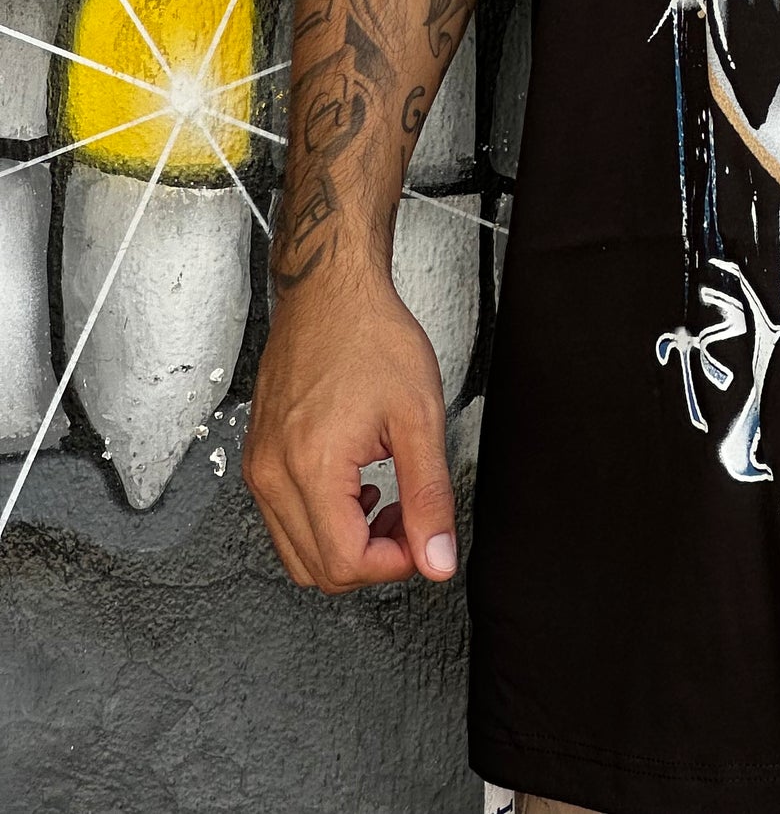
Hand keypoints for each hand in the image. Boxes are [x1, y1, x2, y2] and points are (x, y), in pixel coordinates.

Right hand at [242, 262, 457, 592]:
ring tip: (388, 504)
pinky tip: (358, 490)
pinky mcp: (258, 459)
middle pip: (317, 569)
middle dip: (372, 559)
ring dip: (347, 546)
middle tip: (410, 521)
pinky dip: (323, 524)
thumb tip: (437, 558)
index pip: (344, 563)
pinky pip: (284, 522)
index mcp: (310, 466)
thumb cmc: (371, 336)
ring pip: (297, 553)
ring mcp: (259, 468)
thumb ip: (429, 495)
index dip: (393, 564)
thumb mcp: (419, 415)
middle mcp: (272, 474)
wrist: (329, 293)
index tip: (423, 540)